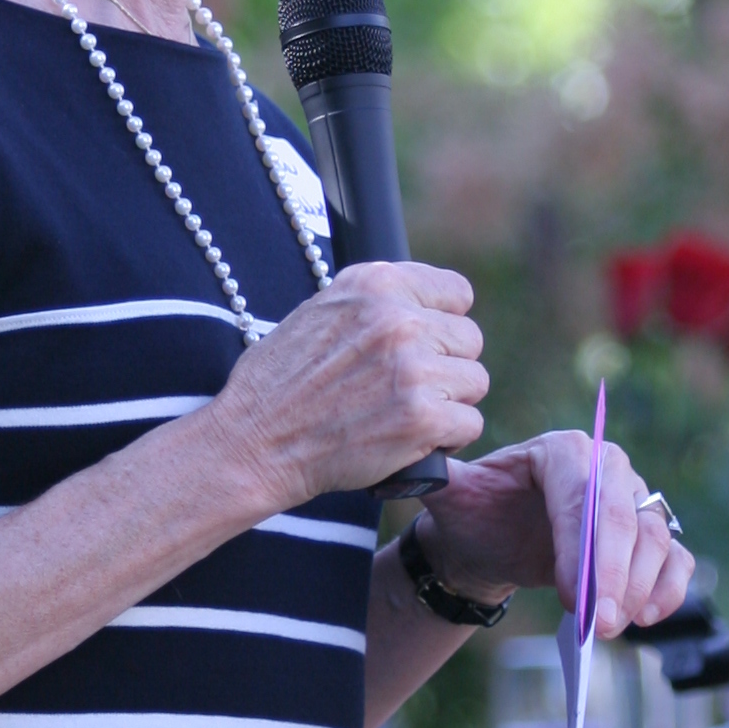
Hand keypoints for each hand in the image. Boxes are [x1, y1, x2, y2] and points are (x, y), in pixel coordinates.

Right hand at [209, 261, 487, 511]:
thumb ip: (375, 304)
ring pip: (475, 382)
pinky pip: (470, 423)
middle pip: (469, 339)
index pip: (456, 293)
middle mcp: (398, 320)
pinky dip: (446, 438)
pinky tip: (412, 440)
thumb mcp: (320, 312)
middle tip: (407, 390)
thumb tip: (425, 308)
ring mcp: (414, 369)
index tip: (424, 346)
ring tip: (406, 415)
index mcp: (375, 285)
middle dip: (446, 366)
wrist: (254, 442)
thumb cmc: (279, 384)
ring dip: (449, 402)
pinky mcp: (423, 418)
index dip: (443, 324)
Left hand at [414, 427, 694, 636]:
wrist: (492, 536)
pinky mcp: (648, 536)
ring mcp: (635, 501)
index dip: (581, 547)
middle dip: (613, 576)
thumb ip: (433, 479)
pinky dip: (669, 589)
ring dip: (639, 589)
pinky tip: (645, 618)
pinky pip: (676, 559)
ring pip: (655, 540)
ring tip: (609, 629)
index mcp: (563, 450)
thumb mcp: (449, 495)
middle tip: (598, 626)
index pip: (583, 493)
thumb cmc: (474, 513)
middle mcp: (609, 467)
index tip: (569, 596)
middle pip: (625, 519)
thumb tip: (413, 468)